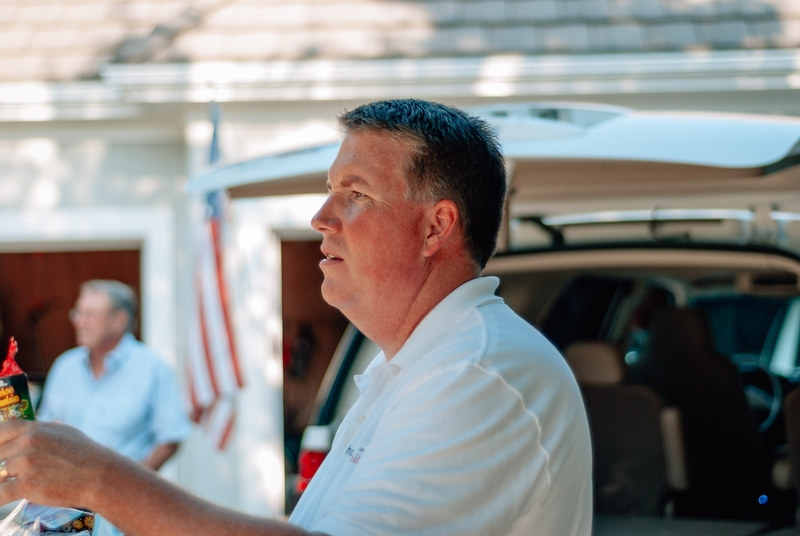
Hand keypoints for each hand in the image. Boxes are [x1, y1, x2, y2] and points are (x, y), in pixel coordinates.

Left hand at [0, 420, 126, 509]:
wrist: (100, 475)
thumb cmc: (85, 454)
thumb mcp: (64, 432)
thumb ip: (42, 431)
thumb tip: (27, 433)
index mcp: (35, 429)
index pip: (0, 430)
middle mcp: (27, 443)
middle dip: (1, 465)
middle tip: (6, 471)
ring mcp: (26, 464)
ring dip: (4, 480)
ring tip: (13, 482)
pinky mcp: (26, 486)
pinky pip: (0, 494)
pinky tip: (1, 498)